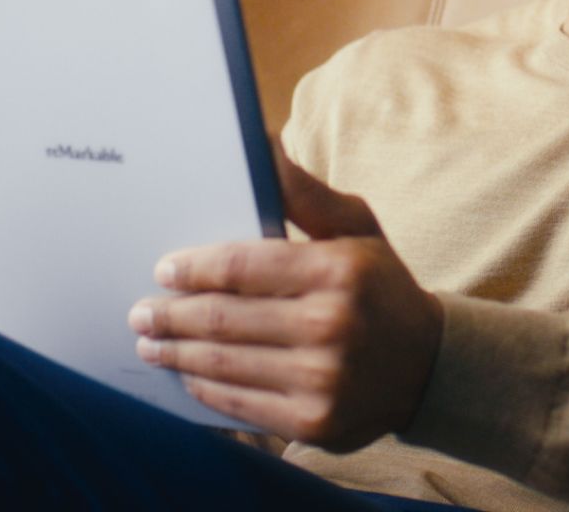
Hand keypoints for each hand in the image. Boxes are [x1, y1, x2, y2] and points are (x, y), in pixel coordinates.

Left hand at [128, 142, 443, 450]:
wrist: (427, 364)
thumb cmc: (379, 284)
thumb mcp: (356, 228)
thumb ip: (305, 193)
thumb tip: (260, 145)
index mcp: (339, 270)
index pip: (242, 267)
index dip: (194, 269)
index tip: (164, 269)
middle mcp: (332, 325)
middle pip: (223, 319)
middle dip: (171, 315)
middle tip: (140, 311)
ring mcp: (323, 380)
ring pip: (223, 364)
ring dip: (176, 353)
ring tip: (152, 343)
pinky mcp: (314, 423)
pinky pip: (240, 404)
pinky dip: (205, 388)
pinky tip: (188, 374)